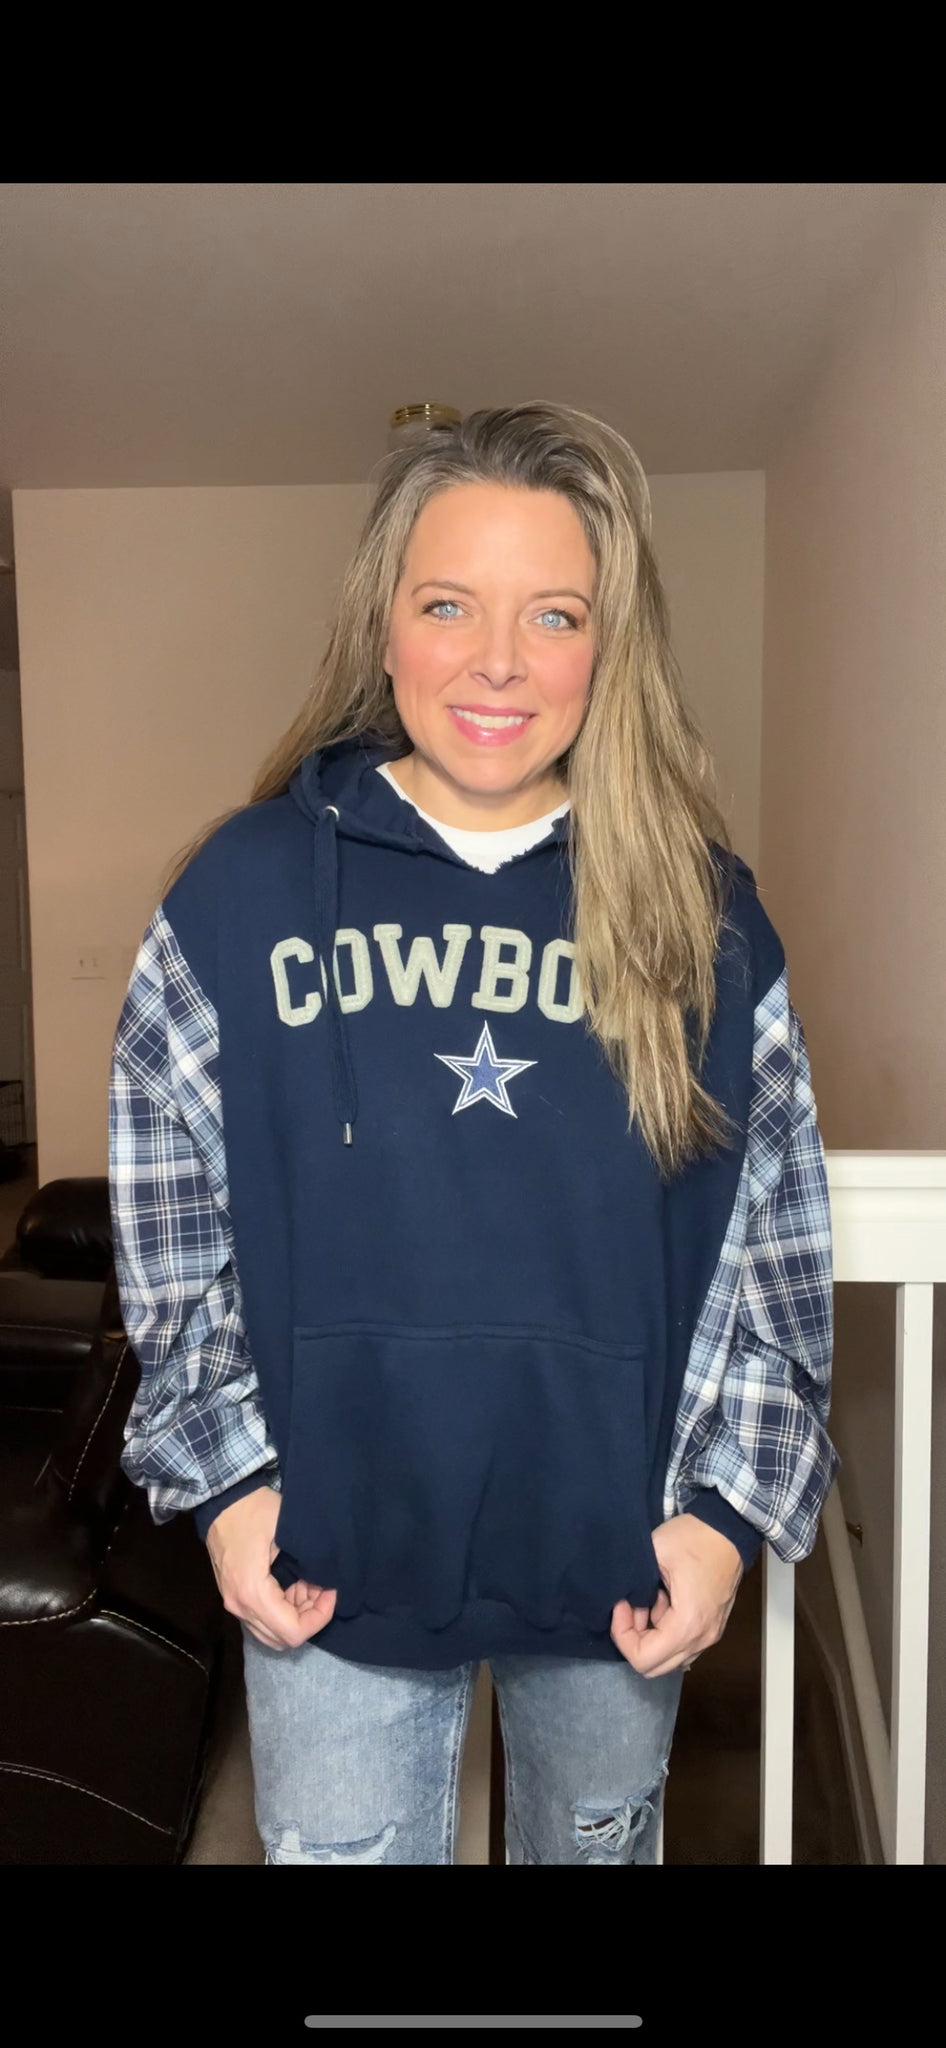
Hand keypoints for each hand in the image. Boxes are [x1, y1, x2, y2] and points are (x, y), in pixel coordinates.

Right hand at [205, 1486, 336, 1650]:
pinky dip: (282, 1610)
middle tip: (322, 1587)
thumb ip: (310, 1560)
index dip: (319, 1617)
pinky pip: (262, 1620)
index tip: (331, 1590)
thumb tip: (330, 1578)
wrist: (221, 1498)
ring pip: (272, 1633)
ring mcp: (234, 1604)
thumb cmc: (254, 1509)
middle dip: (310, 1617)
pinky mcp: (233, 1597)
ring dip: (296, 1614)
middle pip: (283, 1638)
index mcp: (253, 1593)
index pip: (293, 1632)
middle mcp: (240, 1606)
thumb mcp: (287, 1529)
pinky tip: (293, 1585)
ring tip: (309, 1584)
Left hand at [610, 1513, 743, 1678]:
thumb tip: (620, 1602)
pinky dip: (665, 1633)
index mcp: (687, 1625)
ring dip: (650, 1636)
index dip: (622, 1635)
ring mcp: (709, 1636)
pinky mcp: (712, 1627)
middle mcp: (701, 1639)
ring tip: (648, 1601)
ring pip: (668, 1659)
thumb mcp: (654, 1553)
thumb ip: (633, 1584)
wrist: (729, 1529)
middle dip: (633, 1639)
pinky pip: (681, 1647)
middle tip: (630, 1607)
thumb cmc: (693, 1538)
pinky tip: (663, 1603)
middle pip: (654, 1667)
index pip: (643, 1659)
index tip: (621, 1605)